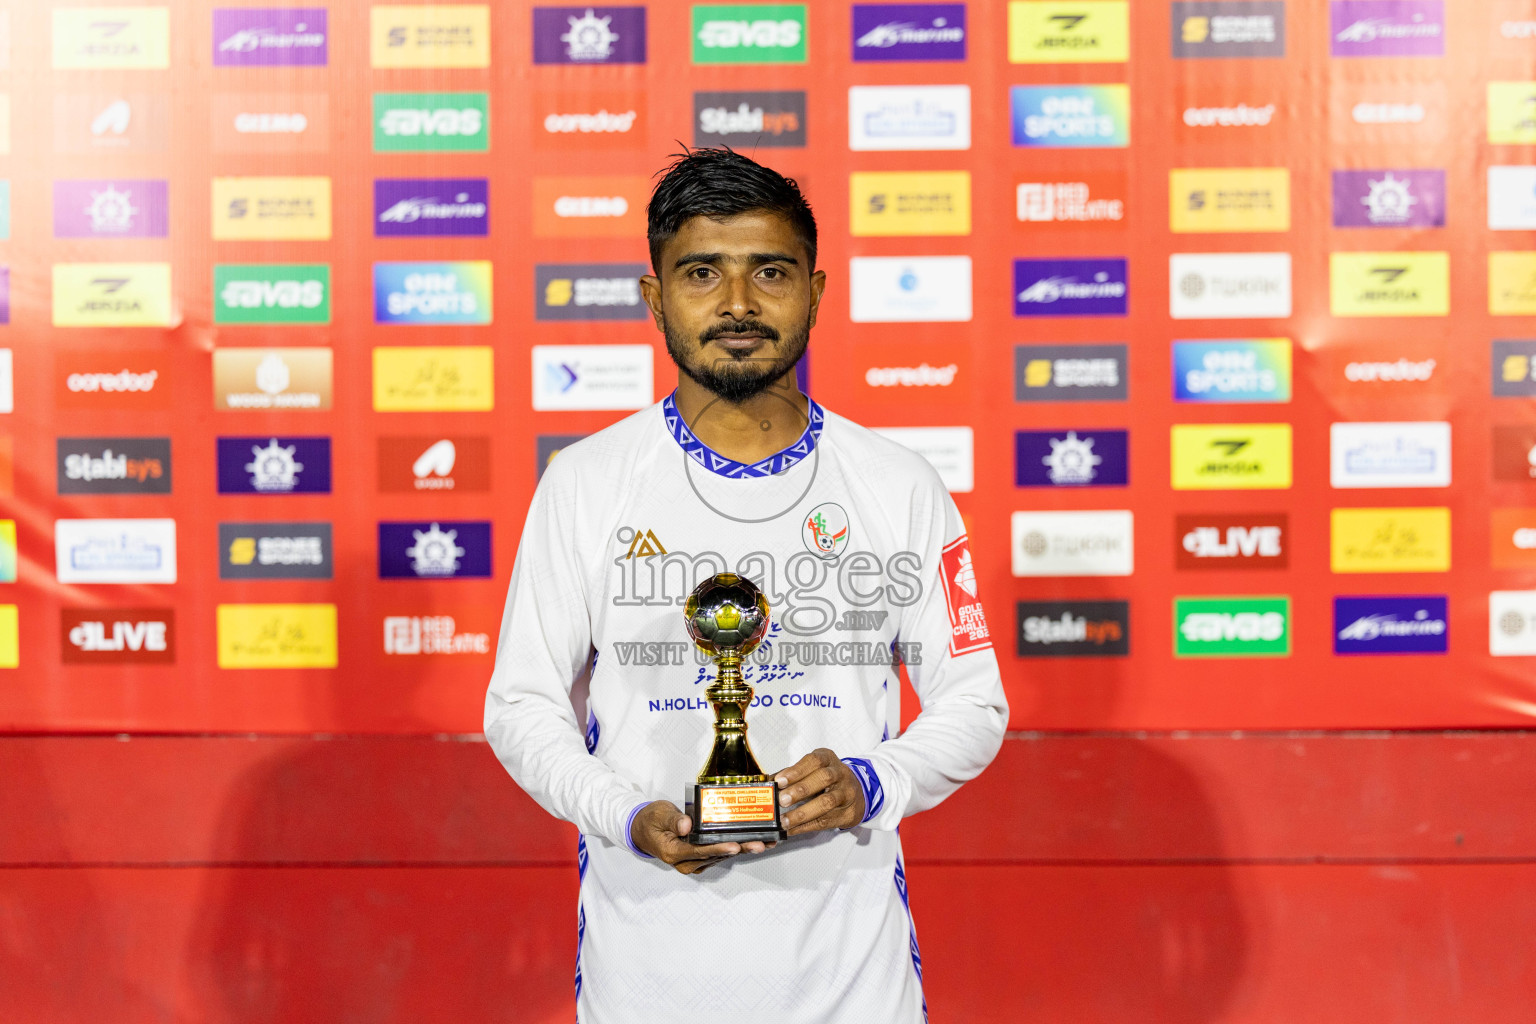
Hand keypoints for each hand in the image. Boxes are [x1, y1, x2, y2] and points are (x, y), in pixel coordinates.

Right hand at [628, 799, 772, 874]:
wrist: (643, 830)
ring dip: (742, 848)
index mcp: (673, 852)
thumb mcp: (658, 814)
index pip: (699, 851)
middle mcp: (685, 861)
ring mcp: (693, 861)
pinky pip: (719, 852)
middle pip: (716, 855)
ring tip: (764, 843)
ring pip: (721, 855)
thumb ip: (673, 820)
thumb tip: (687, 824)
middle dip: (739, 849)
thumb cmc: (650, 821)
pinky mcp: (700, 857)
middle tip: (760, 844)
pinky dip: (735, 846)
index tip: (735, 845)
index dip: (718, 847)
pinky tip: (751, 841)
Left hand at [773, 748, 865, 836]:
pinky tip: (792, 829)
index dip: (796, 771)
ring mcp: (847, 793)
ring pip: (827, 802)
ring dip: (803, 813)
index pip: (814, 761)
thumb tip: (768, 783)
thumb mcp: (812, 770)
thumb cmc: (827, 780)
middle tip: (782, 800)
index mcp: (828, 759)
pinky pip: (826, 821)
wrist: (857, 793)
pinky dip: (806, 826)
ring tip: (785, 820)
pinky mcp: (848, 813)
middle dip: (801, 790)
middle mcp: (840, 774)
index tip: (779, 781)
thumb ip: (792, 775)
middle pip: (823, 779)